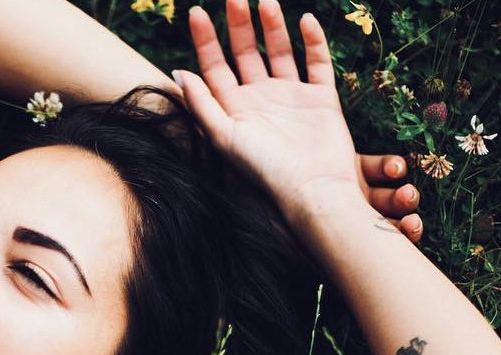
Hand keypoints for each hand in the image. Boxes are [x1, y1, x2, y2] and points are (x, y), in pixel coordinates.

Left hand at [174, 0, 421, 242]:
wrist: (313, 190)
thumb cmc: (265, 170)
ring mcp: (292, 98)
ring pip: (280, 52)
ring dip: (273, 27)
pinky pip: (317, 63)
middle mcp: (261, 101)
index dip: (205, 40)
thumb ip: (201, 104)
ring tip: (266, 2)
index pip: (214, 68)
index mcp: (234, 110)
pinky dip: (313, 42)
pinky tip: (307, 21)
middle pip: (245, 54)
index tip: (197, 12)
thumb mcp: (224, 137)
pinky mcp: (321, 100)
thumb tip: (178, 71)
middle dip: (238, 25)